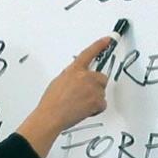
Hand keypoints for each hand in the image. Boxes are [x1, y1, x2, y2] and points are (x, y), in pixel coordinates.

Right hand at [16, 36, 110, 157]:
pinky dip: (96, 109)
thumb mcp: (57, 83)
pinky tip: (84, 111)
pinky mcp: (96, 101)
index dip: (99, 45)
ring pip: (102, 92)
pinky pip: (102, 104)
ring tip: (80, 106)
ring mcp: (92, 88)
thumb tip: (76, 79)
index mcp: (74, 70)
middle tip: (84, 96)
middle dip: (95, 86)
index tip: (107, 40)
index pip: (89, 53)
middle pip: (101, 78)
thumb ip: (70, 77)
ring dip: (94, 99)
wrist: (50, 117)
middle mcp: (85, 76)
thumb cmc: (50, 104)